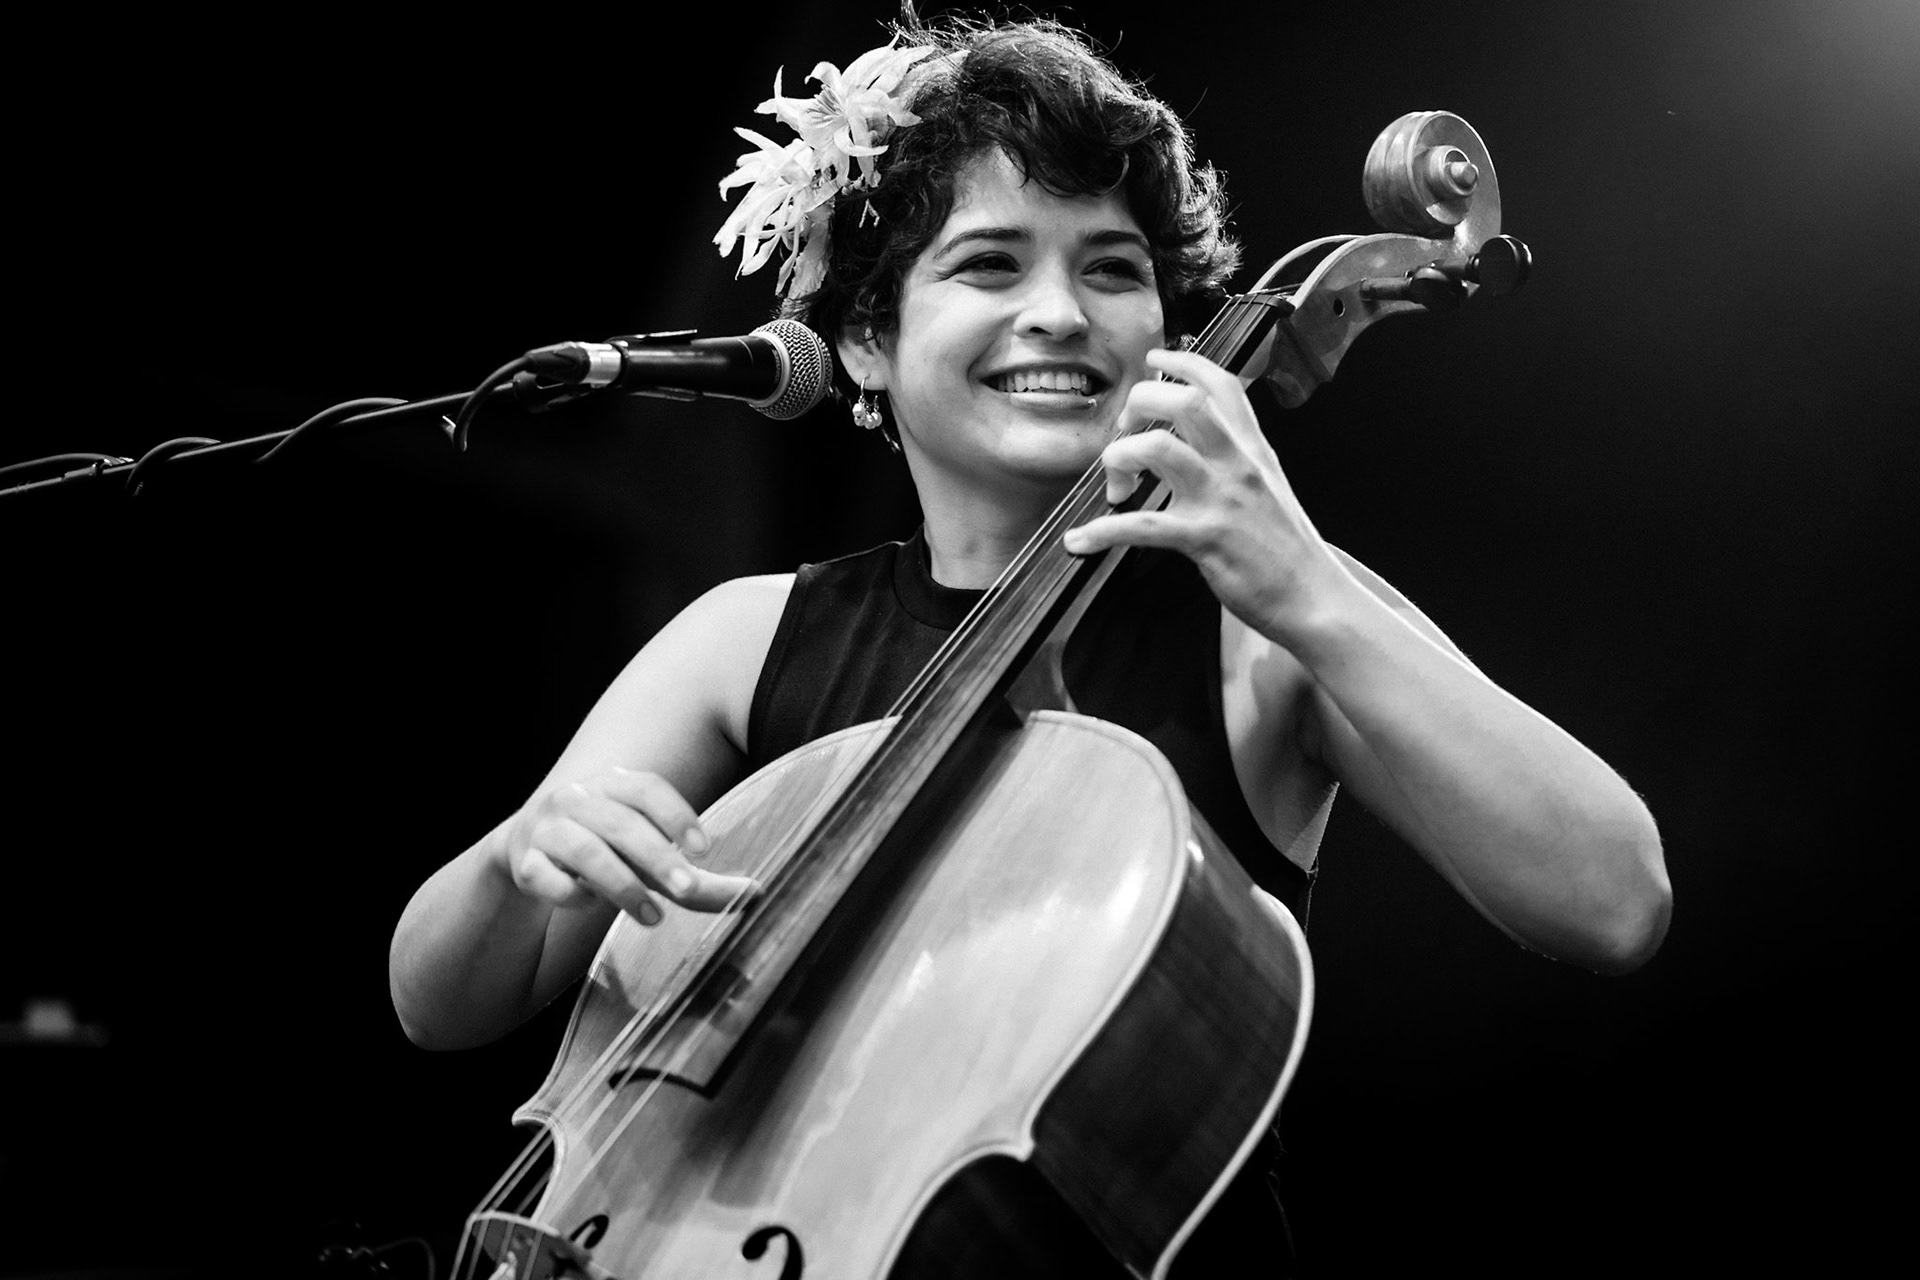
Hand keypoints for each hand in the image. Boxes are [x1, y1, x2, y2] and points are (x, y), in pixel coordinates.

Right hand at [502, 767, 754, 924]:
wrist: (527, 854)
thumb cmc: (608, 852)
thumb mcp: (650, 859)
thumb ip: (699, 879)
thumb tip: (758, 894)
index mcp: (613, 785)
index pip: (647, 788)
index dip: (677, 814)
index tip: (707, 848)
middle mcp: (578, 798)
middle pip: (621, 823)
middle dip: (658, 857)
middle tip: (688, 890)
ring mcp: (547, 828)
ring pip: (584, 850)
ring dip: (620, 883)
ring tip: (653, 917)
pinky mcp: (522, 862)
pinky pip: (541, 875)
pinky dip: (566, 890)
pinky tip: (587, 902)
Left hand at [1062, 347, 1337, 637]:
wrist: (1315, 597)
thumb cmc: (1287, 549)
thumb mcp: (1269, 487)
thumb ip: (1237, 459)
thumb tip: (1200, 443)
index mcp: (1252, 448)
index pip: (1220, 383)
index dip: (1182, 362)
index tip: (1153, 362)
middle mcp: (1237, 464)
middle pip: (1182, 400)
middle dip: (1140, 404)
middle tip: (1124, 434)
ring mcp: (1221, 499)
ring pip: (1157, 447)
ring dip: (1118, 458)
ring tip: (1114, 488)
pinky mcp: (1205, 538)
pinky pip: (1141, 525)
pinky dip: (1100, 532)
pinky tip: (1079, 541)